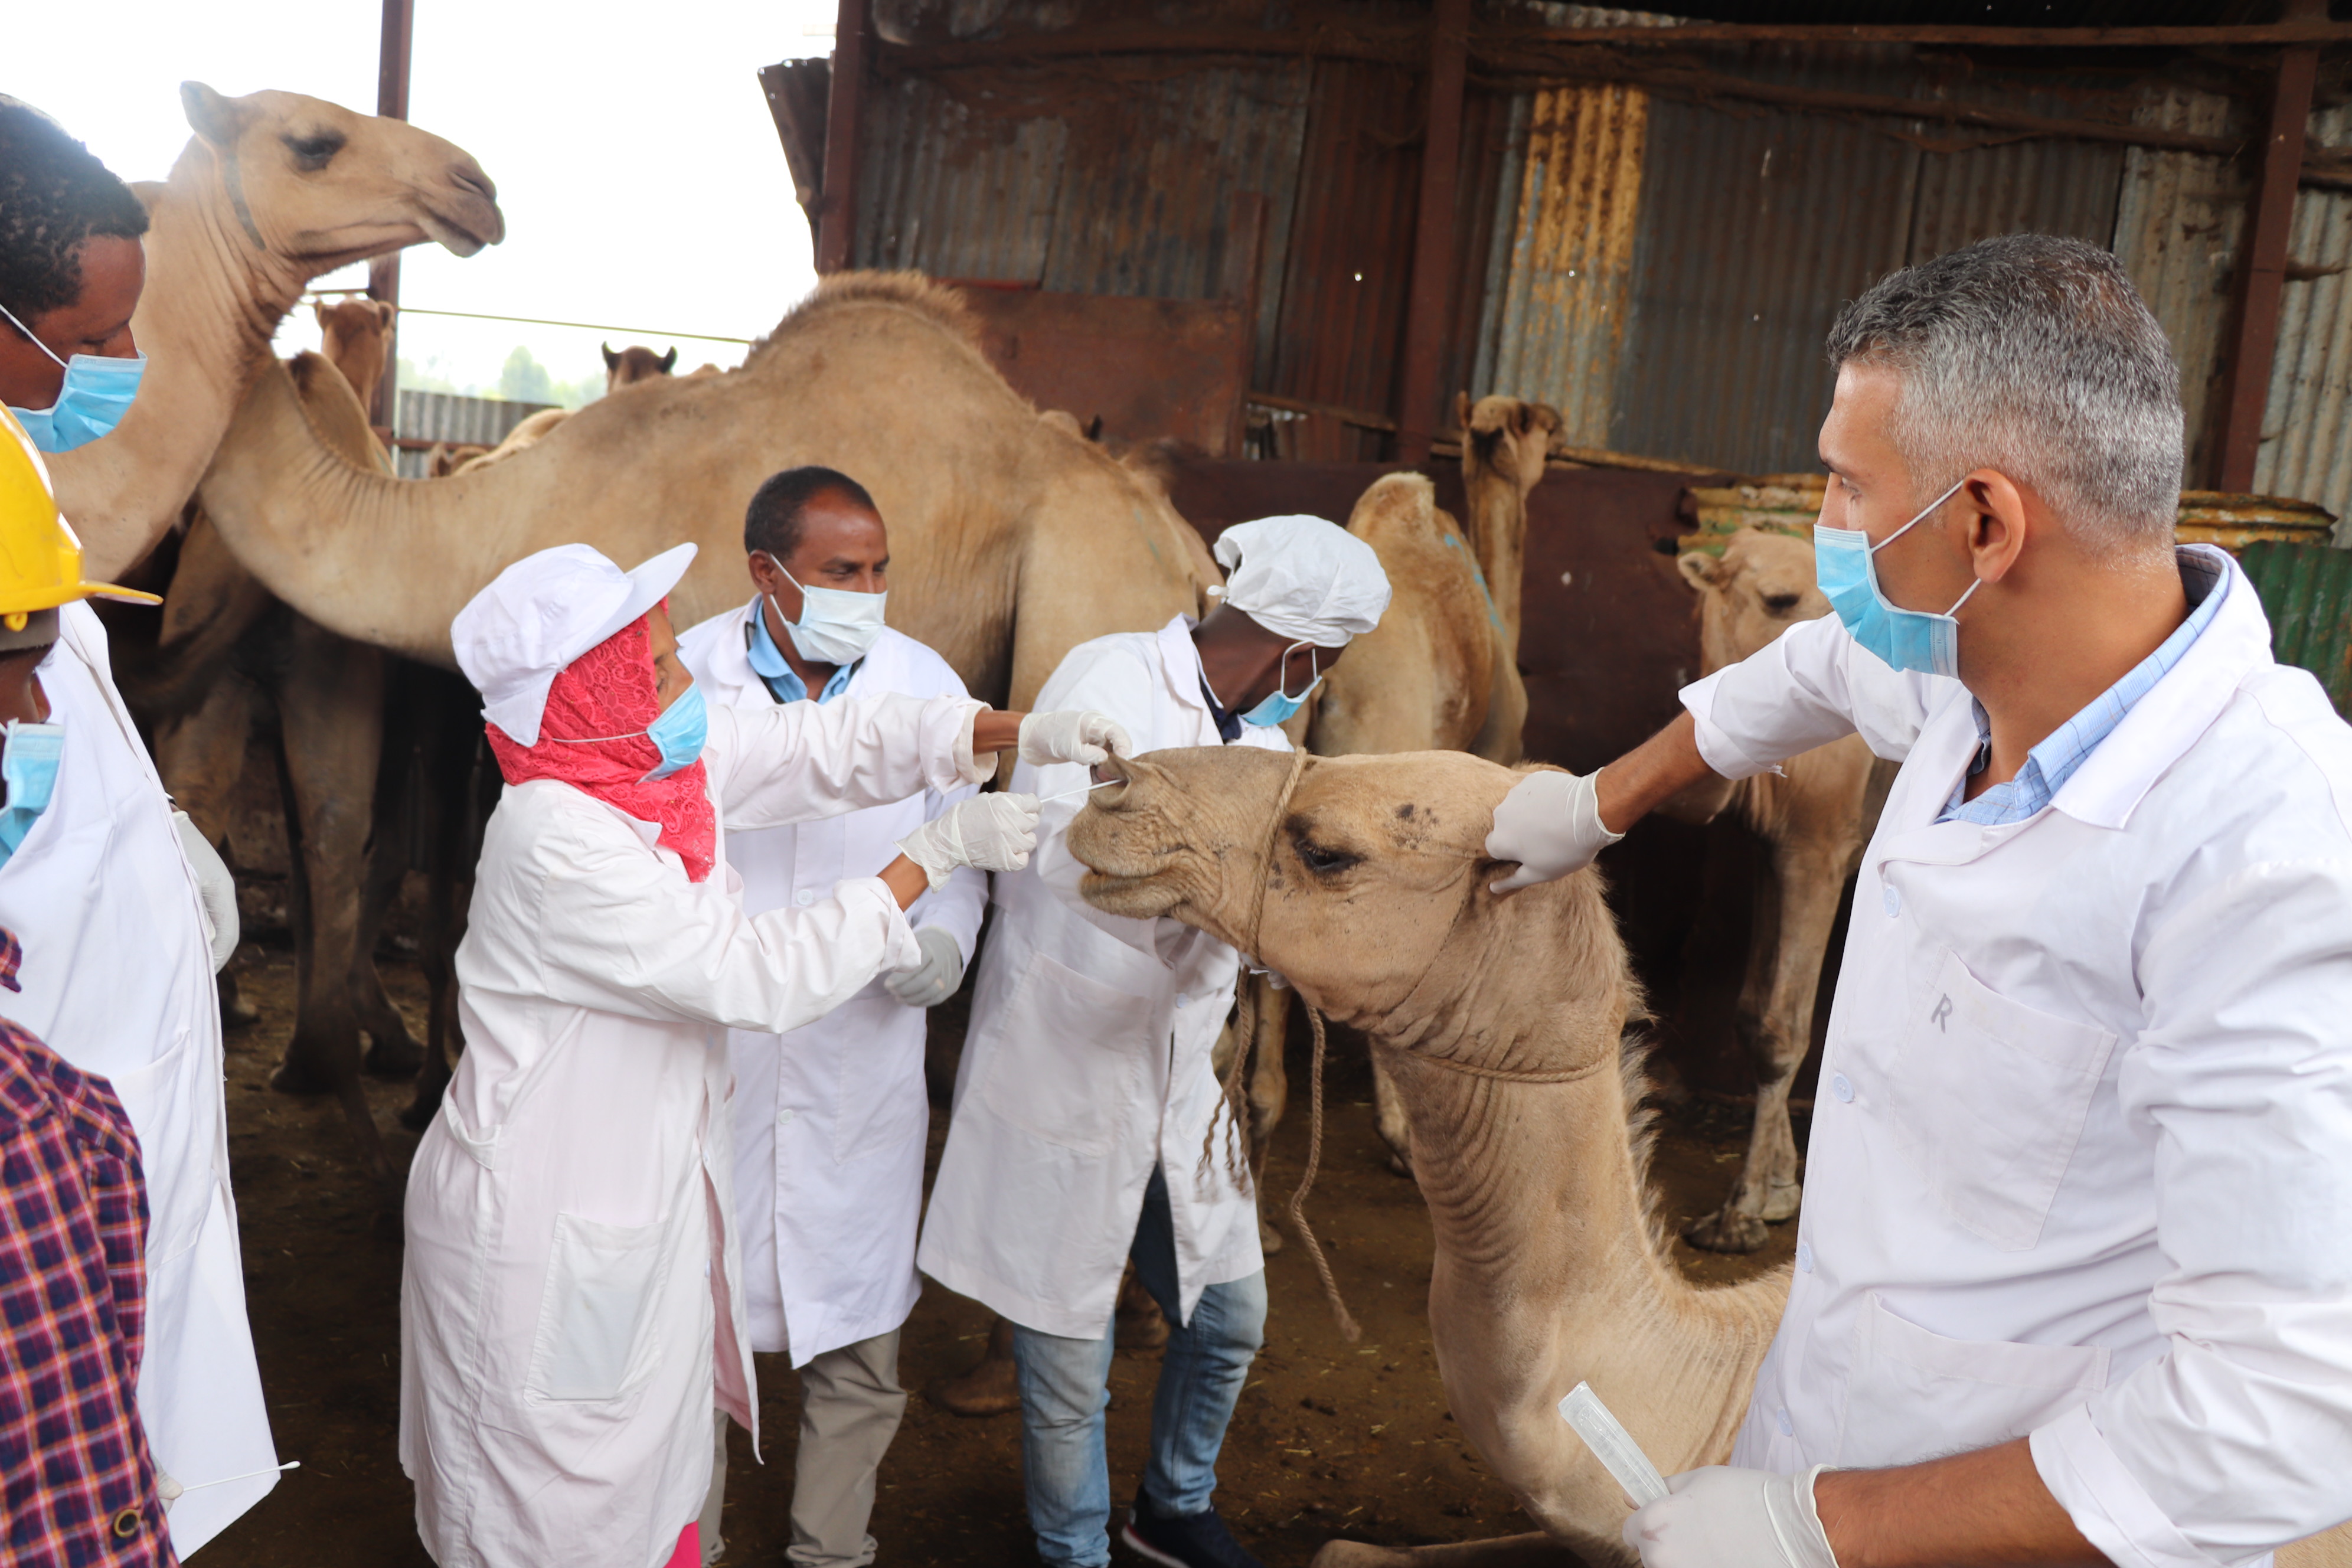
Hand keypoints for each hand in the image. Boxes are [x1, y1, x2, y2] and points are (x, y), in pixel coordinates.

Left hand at [173, 811, 239, 972]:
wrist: (154, 815)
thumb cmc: (164, 849)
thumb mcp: (174, 888)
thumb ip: (183, 918)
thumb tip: (186, 951)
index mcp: (222, 891)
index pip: (228, 937)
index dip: (215, 961)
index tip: (198, 980)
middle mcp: (221, 889)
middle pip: (222, 933)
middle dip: (207, 956)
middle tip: (187, 977)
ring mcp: (210, 884)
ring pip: (211, 923)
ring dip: (198, 942)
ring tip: (178, 961)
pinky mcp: (196, 880)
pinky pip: (199, 913)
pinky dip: (190, 929)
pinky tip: (172, 937)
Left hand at [885, 926, 964, 1007]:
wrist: (948, 944)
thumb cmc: (922, 945)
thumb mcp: (913, 943)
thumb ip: (901, 955)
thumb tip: (881, 969)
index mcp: (931, 948)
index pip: (915, 967)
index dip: (899, 979)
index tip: (887, 984)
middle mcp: (943, 961)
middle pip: (923, 982)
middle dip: (904, 990)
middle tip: (891, 992)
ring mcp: (951, 974)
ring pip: (931, 992)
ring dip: (912, 998)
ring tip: (898, 998)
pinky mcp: (953, 986)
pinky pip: (937, 999)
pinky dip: (921, 1002)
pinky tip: (909, 1001)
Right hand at [897, 792, 1039, 889]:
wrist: (948, 840)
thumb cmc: (965, 817)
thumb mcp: (986, 800)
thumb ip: (1009, 800)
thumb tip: (1028, 803)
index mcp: (1005, 805)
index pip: (1034, 803)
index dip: (1032, 806)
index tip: (1028, 810)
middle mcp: (1010, 823)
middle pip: (1034, 821)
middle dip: (1025, 821)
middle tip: (1012, 824)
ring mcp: (1009, 843)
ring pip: (1031, 840)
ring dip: (1022, 839)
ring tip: (1008, 838)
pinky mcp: (1007, 861)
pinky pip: (1024, 859)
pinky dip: (1019, 856)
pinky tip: (1009, 851)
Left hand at [1018, 709, 1132, 766]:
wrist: (1032, 738)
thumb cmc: (1049, 736)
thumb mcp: (1068, 747)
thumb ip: (1088, 754)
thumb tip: (1106, 759)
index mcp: (1094, 721)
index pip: (1117, 732)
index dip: (1124, 746)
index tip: (1124, 762)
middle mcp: (1097, 728)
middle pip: (1118, 742)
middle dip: (1119, 758)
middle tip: (1115, 775)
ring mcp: (1094, 738)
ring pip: (1111, 751)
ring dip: (1110, 765)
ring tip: (1104, 778)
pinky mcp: (1089, 747)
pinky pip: (1102, 757)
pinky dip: (1101, 767)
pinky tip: (1097, 776)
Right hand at [1485, 769, 1622, 891]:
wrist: (1591, 812)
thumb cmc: (1566, 848)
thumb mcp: (1541, 873)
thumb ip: (1513, 880)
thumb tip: (1493, 888)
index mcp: (1500, 840)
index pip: (1494, 848)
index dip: (1511, 852)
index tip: (1529, 854)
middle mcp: (1501, 814)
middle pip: (1505, 826)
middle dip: (1519, 831)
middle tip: (1544, 838)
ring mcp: (1516, 793)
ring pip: (1518, 806)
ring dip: (1529, 813)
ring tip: (1555, 821)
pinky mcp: (1532, 779)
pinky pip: (1533, 791)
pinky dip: (1542, 798)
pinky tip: (1559, 806)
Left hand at [1623, 1465, 1837, 1567]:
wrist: (1789, 1527)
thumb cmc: (1745, 1498)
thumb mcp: (1698, 1480)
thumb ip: (1662, 1490)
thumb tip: (1632, 1498)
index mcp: (1654, 1523)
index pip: (1630, 1532)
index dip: (1646, 1523)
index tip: (1664, 1522)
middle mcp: (1661, 1557)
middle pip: (1650, 1553)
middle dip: (1668, 1543)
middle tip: (1699, 1531)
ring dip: (1685, 1560)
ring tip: (1717, 1546)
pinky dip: (1703, 1567)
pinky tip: (1725, 1558)